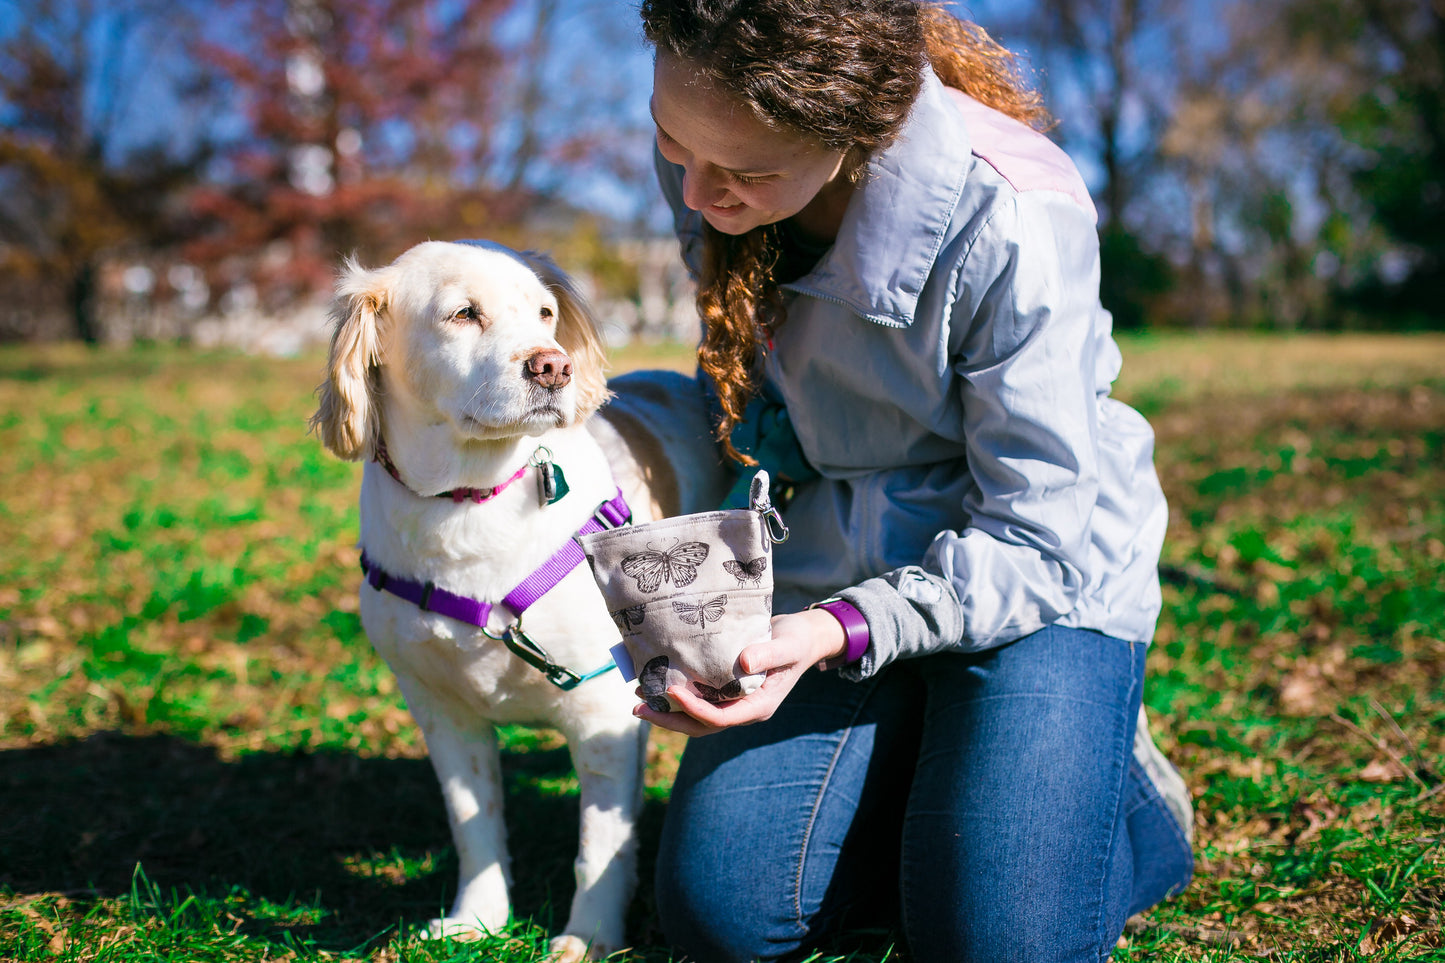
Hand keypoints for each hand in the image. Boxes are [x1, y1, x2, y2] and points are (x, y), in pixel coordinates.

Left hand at [634, 608, 846, 736]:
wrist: (802, 637)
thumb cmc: (798, 640)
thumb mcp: (789, 644)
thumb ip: (770, 654)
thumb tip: (744, 663)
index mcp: (759, 706)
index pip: (720, 718)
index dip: (693, 708)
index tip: (671, 690)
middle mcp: (743, 710)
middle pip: (701, 726)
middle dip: (669, 720)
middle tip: (637, 707)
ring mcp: (734, 703)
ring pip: (696, 718)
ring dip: (667, 712)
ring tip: (638, 697)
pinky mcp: (726, 691)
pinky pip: (698, 701)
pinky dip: (676, 697)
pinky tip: (655, 683)